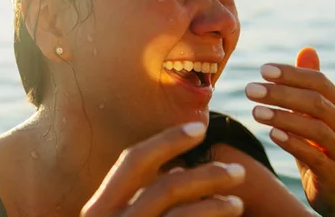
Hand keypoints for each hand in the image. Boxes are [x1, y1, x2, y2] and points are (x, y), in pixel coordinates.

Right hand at [81, 122, 245, 216]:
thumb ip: (139, 199)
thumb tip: (178, 168)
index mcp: (97, 211)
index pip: (132, 161)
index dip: (167, 139)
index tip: (201, 127)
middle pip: (165, 185)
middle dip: (206, 172)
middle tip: (238, 170)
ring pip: (183, 213)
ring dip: (217, 200)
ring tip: (238, 199)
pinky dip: (213, 216)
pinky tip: (230, 213)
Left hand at [245, 47, 334, 215]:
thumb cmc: (319, 146)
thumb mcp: (313, 115)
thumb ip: (309, 85)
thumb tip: (307, 49)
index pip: (319, 82)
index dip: (291, 74)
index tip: (262, 69)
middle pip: (316, 102)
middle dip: (281, 93)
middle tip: (250, 89)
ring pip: (316, 128)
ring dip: (283, 117)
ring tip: (255, 111)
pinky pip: (314, 156)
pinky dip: (292, 143)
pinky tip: (271, 134)